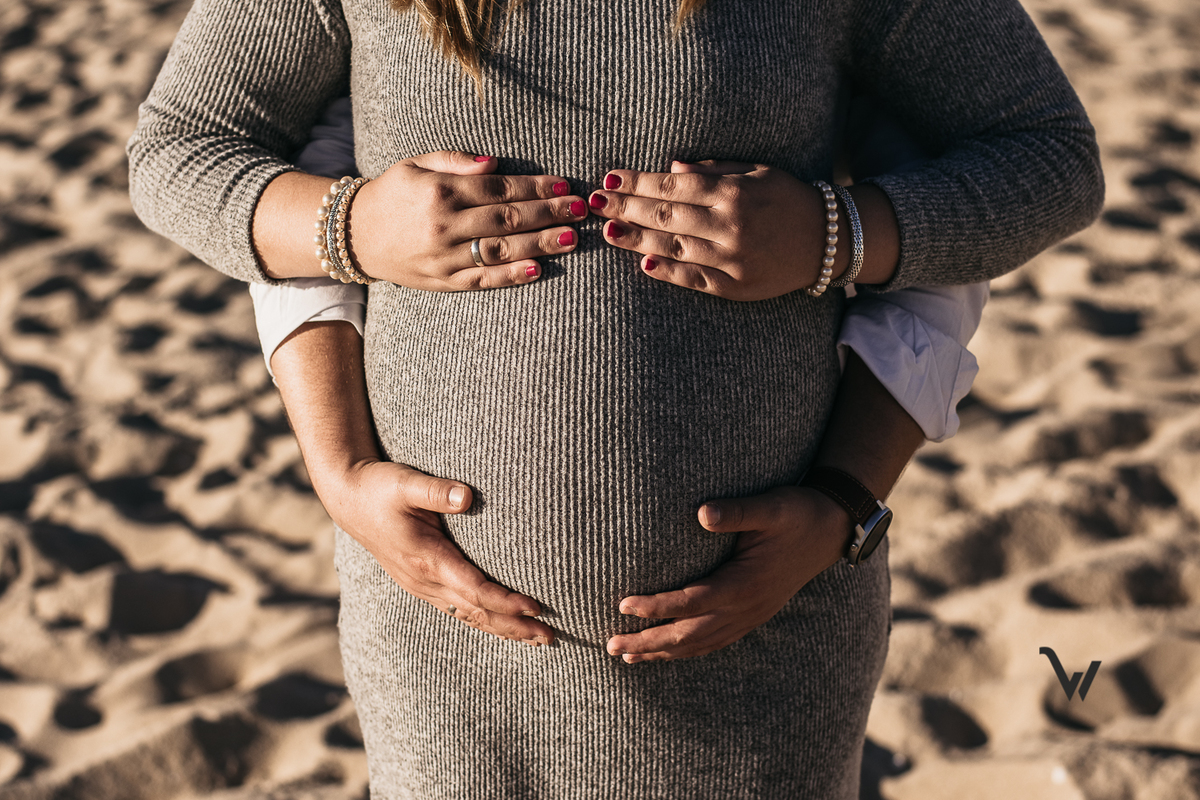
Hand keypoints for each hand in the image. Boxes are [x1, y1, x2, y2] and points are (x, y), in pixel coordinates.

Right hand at [319, 458, 554, 645]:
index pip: (474, 589)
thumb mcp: (406, 482)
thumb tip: (467, 497)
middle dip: (514, 626)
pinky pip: (457, 610)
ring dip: (503, 629)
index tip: (536, 606)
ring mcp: (421, 586)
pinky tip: (503, 627)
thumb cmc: (380, 487)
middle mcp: (424, 580)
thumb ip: (436, 491)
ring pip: (467, 616)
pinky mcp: (421, 584)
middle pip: (476, 612)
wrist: (349, 500)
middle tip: (550, 636)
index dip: (505, 601)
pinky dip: (483, 621)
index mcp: (426, 558)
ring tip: (537, 640)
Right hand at [350, 151, 588, 288]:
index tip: (566, 185)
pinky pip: (482, 279)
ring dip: (540, 244)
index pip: (500, 188)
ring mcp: (444, 257)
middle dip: (549, 213)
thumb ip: (457, 160)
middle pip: (508, 219)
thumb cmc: (393, 193)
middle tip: (582, 210)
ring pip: (501, 250)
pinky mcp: (443, 281)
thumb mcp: (417, 164)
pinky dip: (511, 276)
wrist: (354, 235)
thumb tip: (497, 163)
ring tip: (572, 237)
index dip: (537, 187)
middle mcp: (444, 225)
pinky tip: (539, 269)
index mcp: (441, 191)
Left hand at [587, 160, 840, 300]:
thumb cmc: (788, 198)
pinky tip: (643, 263)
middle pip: (666, 216)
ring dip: (636, 240)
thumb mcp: (756, 173)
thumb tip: (670, 170)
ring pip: (673, 247)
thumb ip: (712, 170)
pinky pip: (694, 279)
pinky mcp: (735, 286)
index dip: (637, 183)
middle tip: (595, 203)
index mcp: (732, 193)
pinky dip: (668, 272)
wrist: (829, 240)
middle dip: (626, 208)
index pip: (672, 186)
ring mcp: (732, 259)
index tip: (609, 178)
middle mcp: (730, 225)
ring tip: (608, 231)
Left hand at [605, 487, 850, 662]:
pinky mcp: (753, 615)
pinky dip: (687, 650)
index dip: (655, 606)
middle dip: (648, 642)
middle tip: (610, 645)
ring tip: (627, 657)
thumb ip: (737, 511)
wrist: (831, 529)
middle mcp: (745, 608)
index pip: (690, 602)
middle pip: (688, 634)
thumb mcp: (771, 507)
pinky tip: (668, 652)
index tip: (623, 604)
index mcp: (743, 584)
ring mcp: (750, 616)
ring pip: (699, 644)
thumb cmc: (797, 513)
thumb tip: (702, 512)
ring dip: (662, 652)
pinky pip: (715, 642)